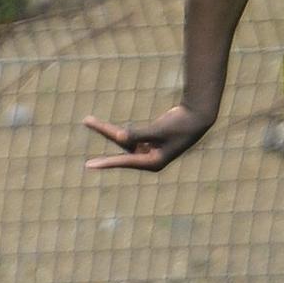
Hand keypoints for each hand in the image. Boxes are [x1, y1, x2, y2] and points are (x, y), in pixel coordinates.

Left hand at [83, 104, 215, 172]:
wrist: (197, 117)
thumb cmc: (181, 124)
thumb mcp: (158, 130)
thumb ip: (137, 134)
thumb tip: (118, 137)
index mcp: (153, 162)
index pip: (126, 161)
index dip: (107, 162)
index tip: (89, 165)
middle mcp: (149, 159)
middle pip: (121, 149)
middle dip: (104, 135)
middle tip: (86, 125)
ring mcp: (148, 151)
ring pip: (123, 141)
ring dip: (107, 131)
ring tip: (88, 120)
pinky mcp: (149, 142)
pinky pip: (129, 137)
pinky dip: (118, 132)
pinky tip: (104, 127)